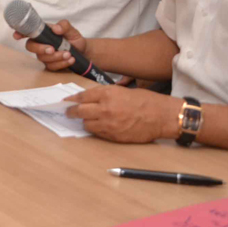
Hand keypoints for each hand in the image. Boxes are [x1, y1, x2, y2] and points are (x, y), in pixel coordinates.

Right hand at [15, 19, 87, 71]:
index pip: (28, 32)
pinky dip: (62, 63)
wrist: (83, 52)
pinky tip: (70, 59)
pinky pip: (51, 66)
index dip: (20, 33)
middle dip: (40, 49)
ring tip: (69, 54)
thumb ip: (64, 26)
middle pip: (31, 47)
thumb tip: (56, 29)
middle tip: (52, 49)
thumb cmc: (74, 39)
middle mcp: (41, 43)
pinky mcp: (50, 65)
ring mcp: (44, 55)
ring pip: (42, 58)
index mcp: (43, 33)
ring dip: (56, 57)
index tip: (17, 36)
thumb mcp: (71, 30)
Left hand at [64, 85, 181, 143]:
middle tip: (68, 112)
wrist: (161, 116)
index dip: (71, 100)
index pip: (81, 97)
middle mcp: (105, 108)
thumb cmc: (145, 100)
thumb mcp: (122, 90)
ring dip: (84, 122)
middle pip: (79, 111)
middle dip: (71, 112)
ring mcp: (109, 123)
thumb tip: (88, 99)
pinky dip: (95, 130)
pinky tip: (98, 126)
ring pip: (86, 124)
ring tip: (86, 120)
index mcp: (107, 94)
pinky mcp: (114, 136)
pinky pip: (97, 133)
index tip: (65, 101)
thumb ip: (104, 94)